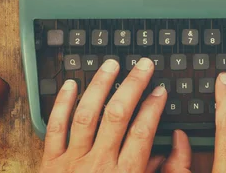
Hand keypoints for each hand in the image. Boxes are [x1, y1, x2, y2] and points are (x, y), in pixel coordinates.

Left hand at [40, 57, 191, 172]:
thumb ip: (161, 172)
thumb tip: (175, 146)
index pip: (143, 132)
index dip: (154, 106)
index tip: (161, 89)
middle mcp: (99, 165)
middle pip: (118, 115)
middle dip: (133, 85)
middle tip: (144, 65)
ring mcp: (72, 162)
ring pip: (87, 114)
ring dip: (100, 85)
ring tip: (111, 64)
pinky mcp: (50, 163)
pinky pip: (55, 128)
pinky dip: (61, 104)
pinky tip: (71, 84)